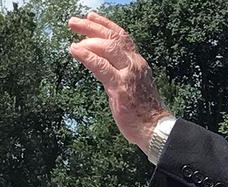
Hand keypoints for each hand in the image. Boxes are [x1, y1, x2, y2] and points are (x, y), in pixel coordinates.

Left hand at [68, 12, 170, 150]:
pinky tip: (75, 51)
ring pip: (107, 47)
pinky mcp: (120, 87)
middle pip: (113, 38)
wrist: (155, 128)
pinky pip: (101, 66)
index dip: (106, 25)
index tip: (91, 17)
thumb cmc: (143, 112)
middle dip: (91, 27)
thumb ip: (120, 73)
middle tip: (74, 22)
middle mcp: (135, 64)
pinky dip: (87, 56)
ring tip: (72, 40)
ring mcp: (128, 75)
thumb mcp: (134, 85)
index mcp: (138, 63)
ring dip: (87, 40)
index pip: (122, 37)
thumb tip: (103, 67)